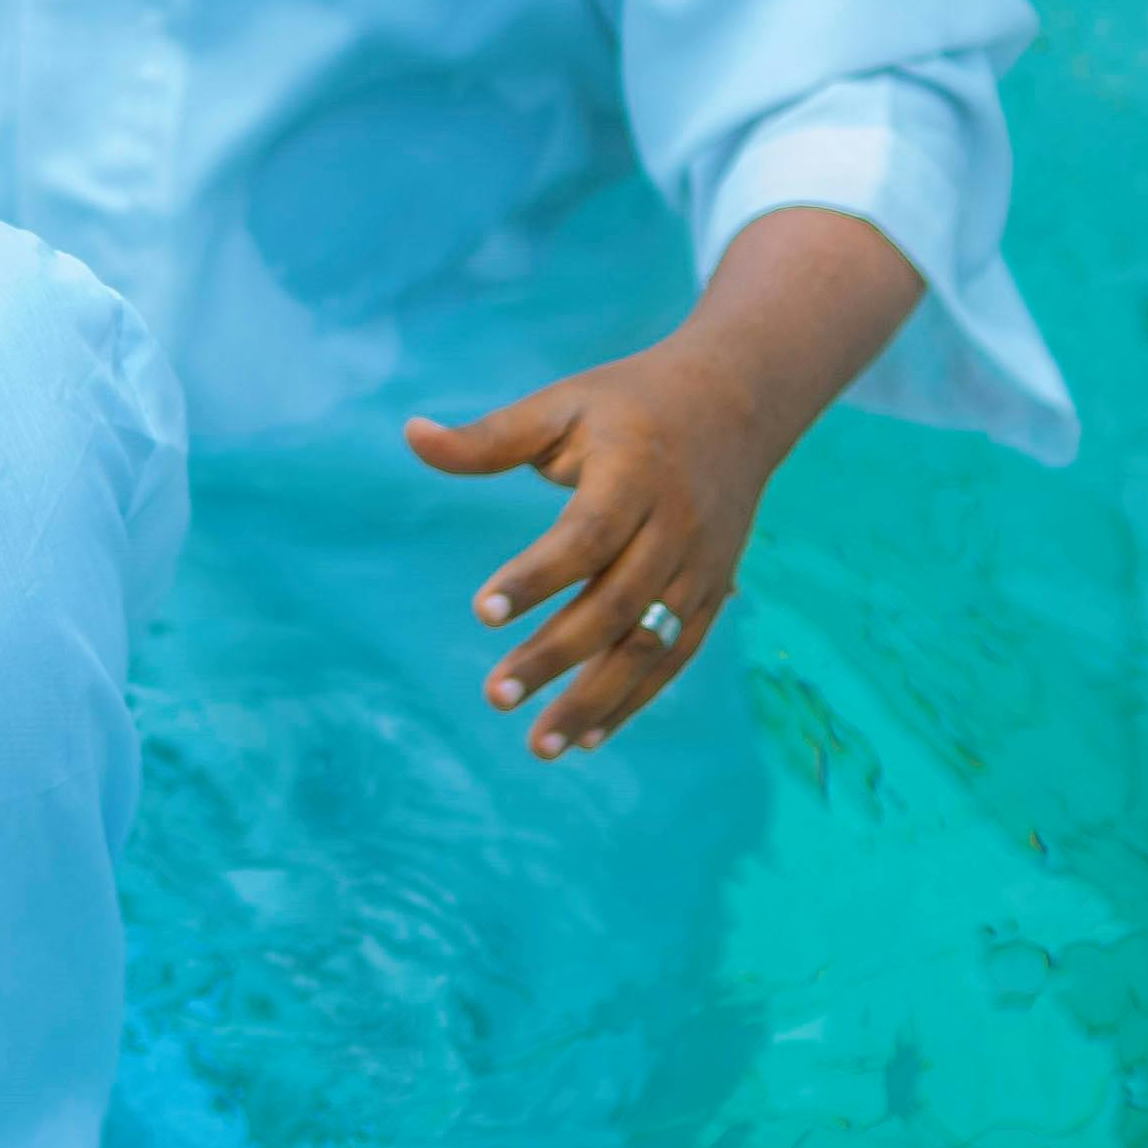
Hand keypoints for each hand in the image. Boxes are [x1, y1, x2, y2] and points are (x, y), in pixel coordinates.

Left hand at [404, 344, 782, 759]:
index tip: (481, 611)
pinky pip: (675, 656)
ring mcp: (699, 566)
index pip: (586, 536)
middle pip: (615, 604)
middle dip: (555, 655)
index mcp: (634, 474)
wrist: (736, 402)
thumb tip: (411, 435)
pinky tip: (587, 737)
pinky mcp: (713, 592)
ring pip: (649, 645)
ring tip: (538, 745)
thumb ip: (488, 437)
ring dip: (596, 700)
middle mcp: (674, 526)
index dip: (536, 577)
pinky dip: (634, 700)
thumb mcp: (561, 405)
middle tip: (495, 696)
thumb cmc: (628, 405)